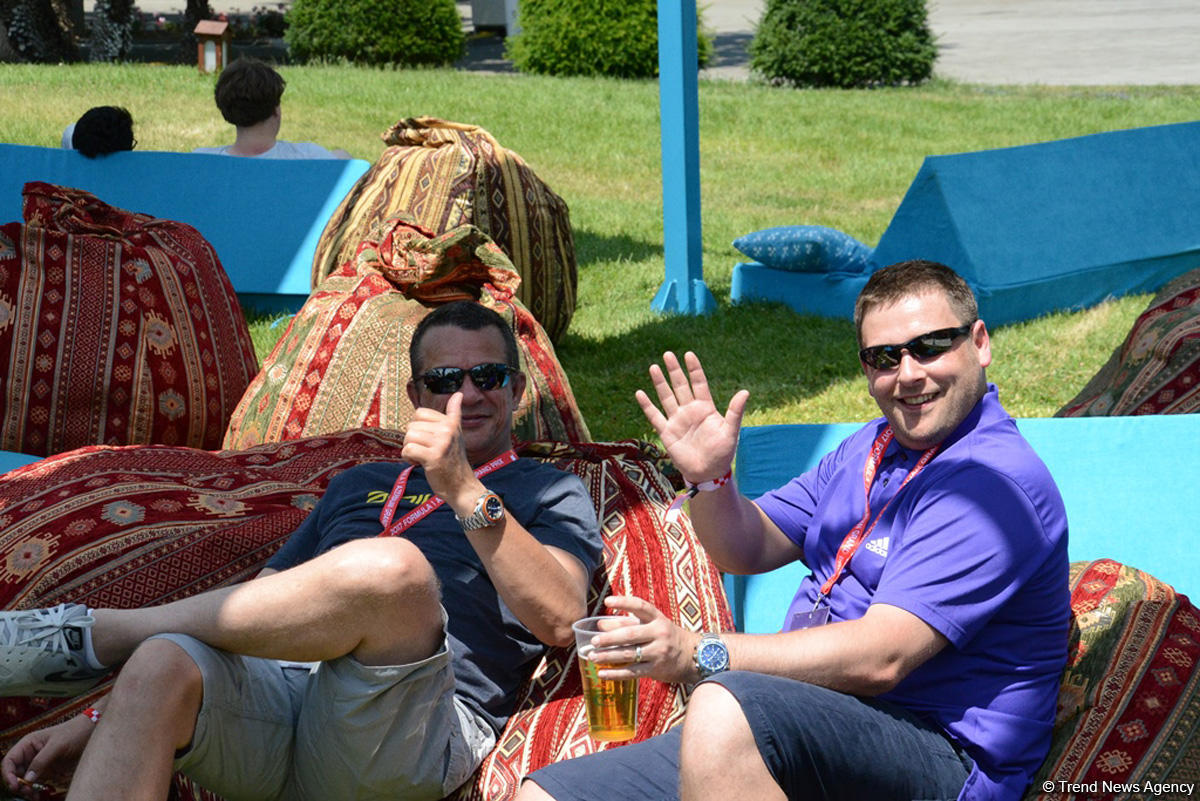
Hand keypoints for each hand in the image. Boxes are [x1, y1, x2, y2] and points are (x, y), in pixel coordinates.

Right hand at [2, 715, 93, 798]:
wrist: (92, 732)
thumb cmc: (75, 733)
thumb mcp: (58, 745)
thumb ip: (41, 761)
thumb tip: (27, 779)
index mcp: (28, 743)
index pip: (9, 761)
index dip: (8, 774)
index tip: (15, 785)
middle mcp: (30, 753)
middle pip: (15, 773)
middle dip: (17, 785)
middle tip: (28, 793)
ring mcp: (38, 762)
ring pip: (24, 780)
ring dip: (25, 790)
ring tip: (33, 797)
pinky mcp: (47, 769)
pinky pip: (34, 782)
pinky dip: (33, 790)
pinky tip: (37, 796)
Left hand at [401, 393, 479, 512]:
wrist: (461, 486)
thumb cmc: (454, 460)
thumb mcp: (456, 433)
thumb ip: (454, 413)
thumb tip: (458, 394)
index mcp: (450, 422)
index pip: (419, 413)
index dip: (418, 428)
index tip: (429, 440)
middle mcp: (447, 430)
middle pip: (411, 426)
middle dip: (413, 441)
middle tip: (427, 452)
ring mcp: (441, 443)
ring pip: (408, 438)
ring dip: (410, 451)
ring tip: (424, 458)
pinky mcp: (433, 457)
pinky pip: (408, 450)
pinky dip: (409, 459)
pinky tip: (420, 464)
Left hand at [588, 595, 700, 684]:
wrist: (691, 656)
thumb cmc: (665, 636)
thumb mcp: (652, 625)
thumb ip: (627, 623)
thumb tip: (600, 624)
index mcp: (657, 618)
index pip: (640, 606)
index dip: (624, 602)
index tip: (608, 601)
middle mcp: (659, 633)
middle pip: (631, 634)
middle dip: (610, 638)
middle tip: (593, 641)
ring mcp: (658, 652)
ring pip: (629, 654)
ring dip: (608, 656)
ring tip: (592, 657)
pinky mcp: (656, 669)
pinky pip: (632, 672)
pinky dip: (616, 673)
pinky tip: (602, 673)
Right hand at [635, 352, 748, 484]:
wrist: (708, 473)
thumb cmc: (723, 453)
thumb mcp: (731, 432)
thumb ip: (735, 412)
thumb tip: (745, 392)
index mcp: (705, 408)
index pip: (698, 383)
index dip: (694, 369)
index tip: (689, 354)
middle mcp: (689, 411)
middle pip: (680, 386)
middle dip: (674, 370)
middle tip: (668, 354)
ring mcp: (677, 421)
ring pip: (666, 397)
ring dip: (660, 383)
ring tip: (654, 367)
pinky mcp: (667, 433)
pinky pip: (655, 416)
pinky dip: (647, 405)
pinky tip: (640, 393)